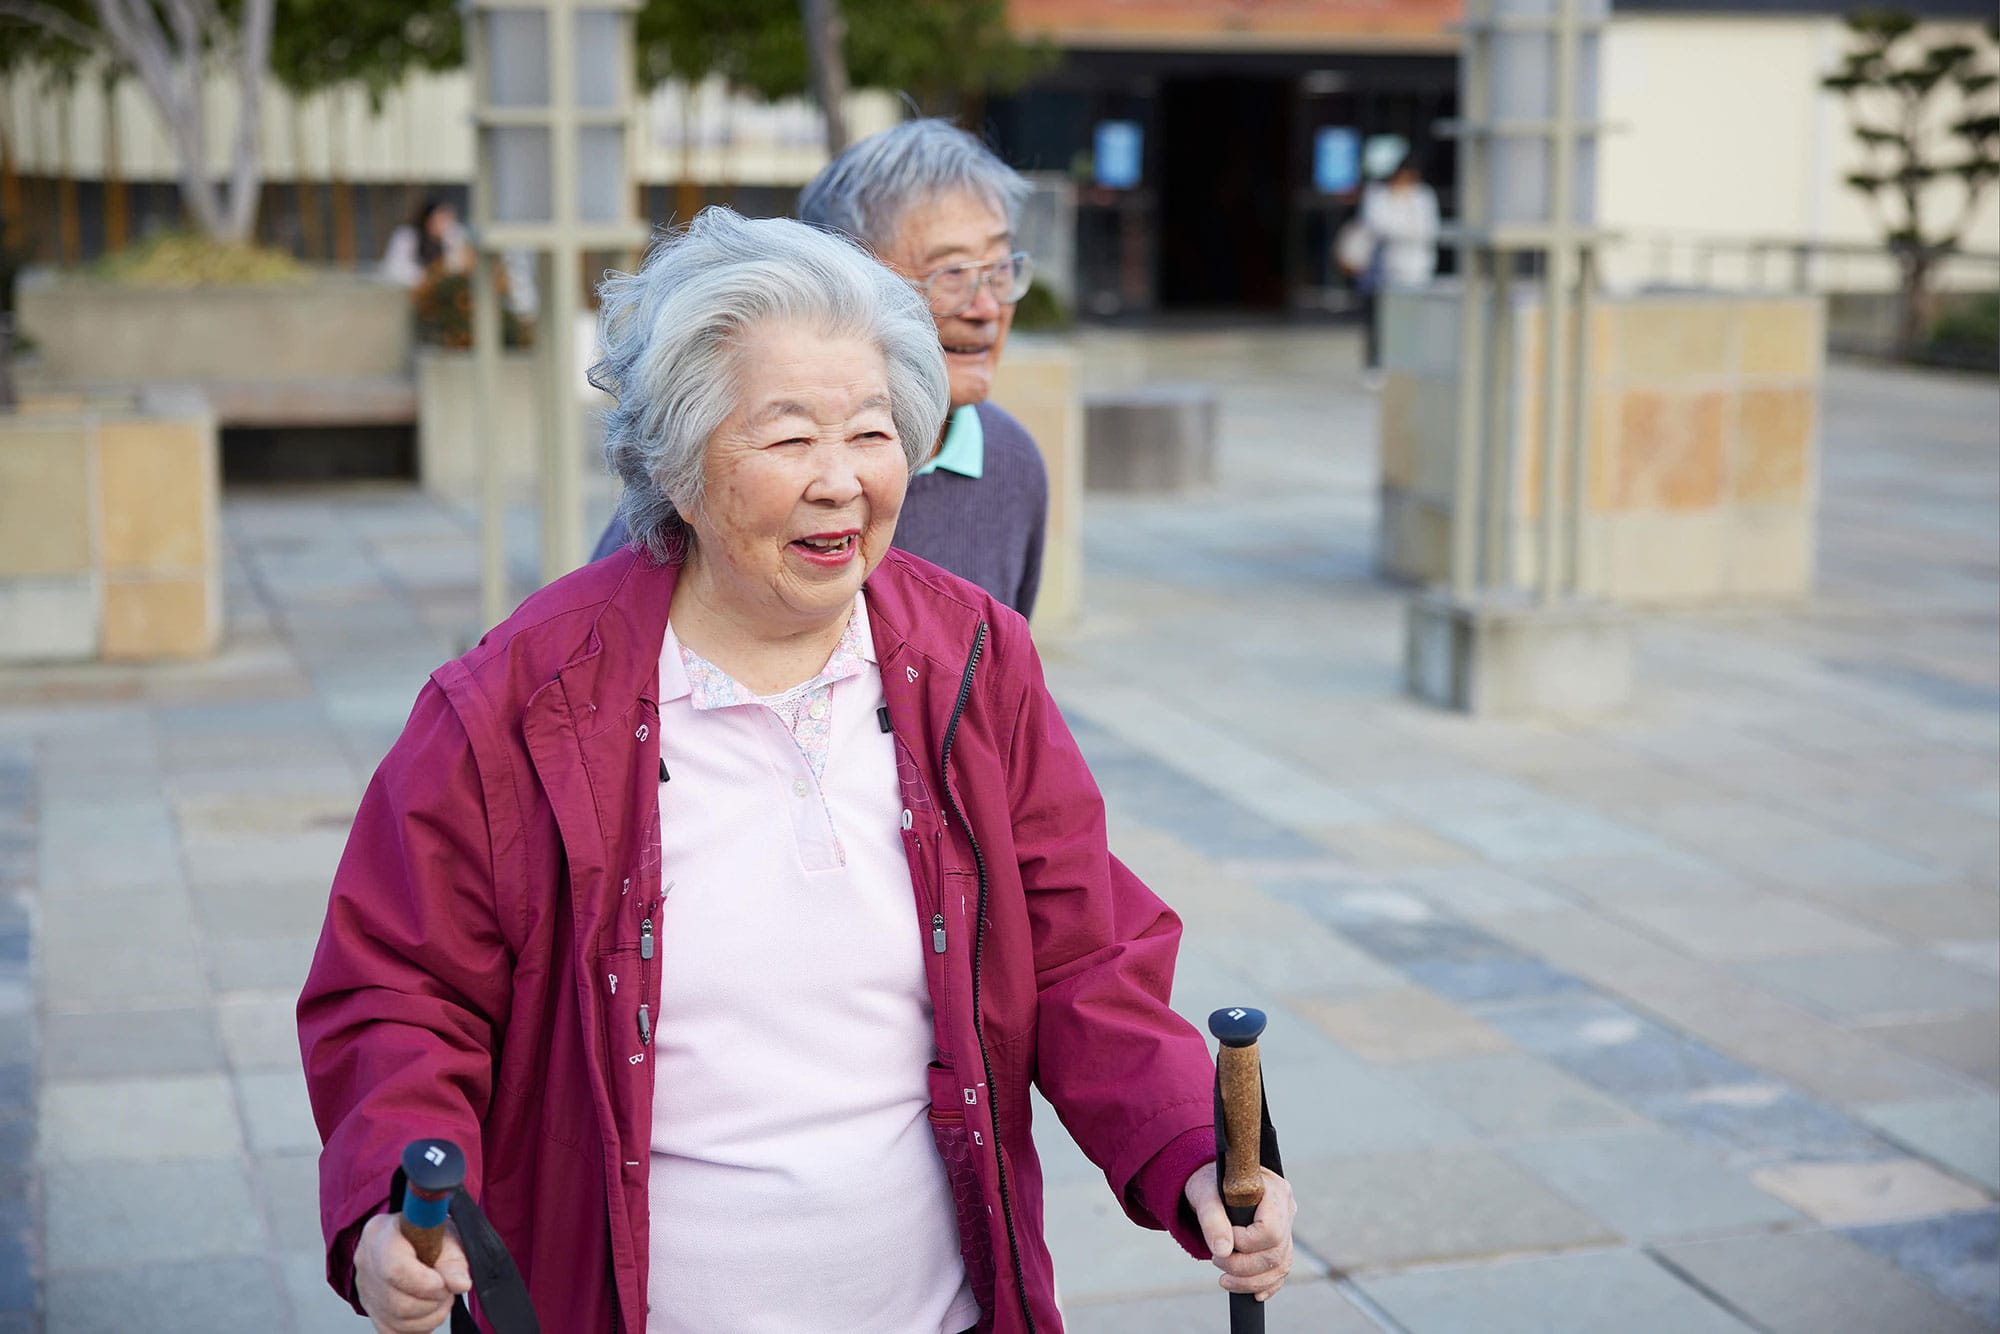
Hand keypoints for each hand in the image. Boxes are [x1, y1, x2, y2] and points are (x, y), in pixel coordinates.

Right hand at [355, 1212, 471, 1333]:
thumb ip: (454, 1261)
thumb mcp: (445, 1234)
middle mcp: (367, 1265)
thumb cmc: (425, 1232)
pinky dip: (418, 1327)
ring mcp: (366, 1290)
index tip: (443, 1284)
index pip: (396, 1269)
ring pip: (397, 1321)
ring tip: (441, 1298)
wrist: (406, 1235)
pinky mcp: (371, 1310)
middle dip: (433, 1302)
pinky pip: (393, 1331)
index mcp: (382, 1236)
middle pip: (398, 1303)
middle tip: (447, 1290)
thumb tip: (461, 1285)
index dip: (424, 1284)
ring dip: (430, 1316)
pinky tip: (428, 1310)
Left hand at [1184, 1166, 1296, 1301]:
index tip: (1223, 1235)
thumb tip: (1222, 1251)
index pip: (1270, 1229)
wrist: (1213, 1186)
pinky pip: (1280, 1272)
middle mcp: (1286, 1209)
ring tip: (1224, 1279)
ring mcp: (1287, 1228)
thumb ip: (1212, 1219)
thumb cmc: (1209, 1184)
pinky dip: (1265, 1285)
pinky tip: (1252, 1293)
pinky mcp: (1282, 1245)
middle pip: (1275, 1253)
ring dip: (1250, 1281)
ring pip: (1280, 1267)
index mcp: (1274, 1190)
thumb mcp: (1204, 1195)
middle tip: (1216, 1260)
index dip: (1245, 1242)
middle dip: (1242, 1266)